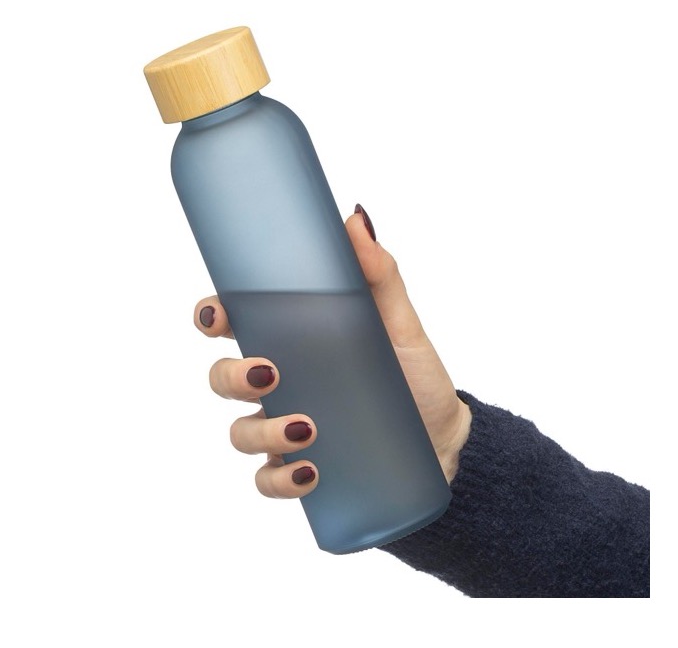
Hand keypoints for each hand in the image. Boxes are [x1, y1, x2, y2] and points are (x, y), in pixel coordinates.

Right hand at [194, 206, 471, 497]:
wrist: (445, 439)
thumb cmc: (415, 376)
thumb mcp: (400, 324)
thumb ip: (379, 274)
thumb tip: (356, 218)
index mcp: (295, 342)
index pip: (235, 325)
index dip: (211, 317)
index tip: (216, 315)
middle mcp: (283, 385)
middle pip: (223, 379)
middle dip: (231, 376)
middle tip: (270, 373)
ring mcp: (287, 429)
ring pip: (240, 432)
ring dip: (262, 432)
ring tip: (308, 429)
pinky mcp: (303, 468)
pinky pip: (269, 480)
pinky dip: (281, 479)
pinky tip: (310, 471)